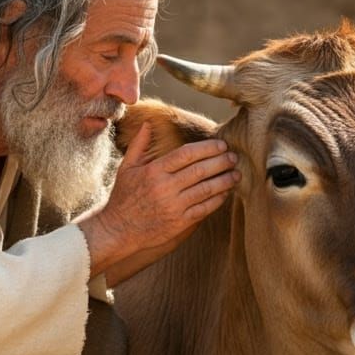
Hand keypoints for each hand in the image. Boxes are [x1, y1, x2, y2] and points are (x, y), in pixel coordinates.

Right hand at [78, 121, 238, 282]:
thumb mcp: (126, 168)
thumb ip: (139, 144)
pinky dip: (217, 200)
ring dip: (224, 181)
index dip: (207, 148)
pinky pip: (203, 209)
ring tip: (236, 174)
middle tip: (234, 157)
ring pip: (206, 190)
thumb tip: (149, 123)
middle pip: (200, 171)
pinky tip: (225, 193)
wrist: (118, 231)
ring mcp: (173, 206)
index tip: (221, 145)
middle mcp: (165, 187)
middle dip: (221, 162)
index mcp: (154, 171)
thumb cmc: (123, 198)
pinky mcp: (178, 223)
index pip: (186, 154)